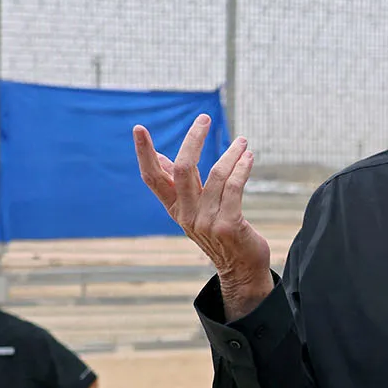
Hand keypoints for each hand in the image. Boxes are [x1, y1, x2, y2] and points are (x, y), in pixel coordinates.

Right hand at [133, 115, 273, 319]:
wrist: (241, 269)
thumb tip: (160, 158)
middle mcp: (187, 216)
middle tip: (204, 118)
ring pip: (215, 175)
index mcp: (175, 209)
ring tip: (243, 142)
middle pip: (183, 169)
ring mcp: (206, 222)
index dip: (144, 153)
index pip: (153, 178)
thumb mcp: (195, 209)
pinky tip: (248, 157)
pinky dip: (241, 168)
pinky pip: (233, 187)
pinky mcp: (227, 225)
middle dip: (193, 139)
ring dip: (231, 154)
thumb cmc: (219, 232)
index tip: (139, 128)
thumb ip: (180, 185)